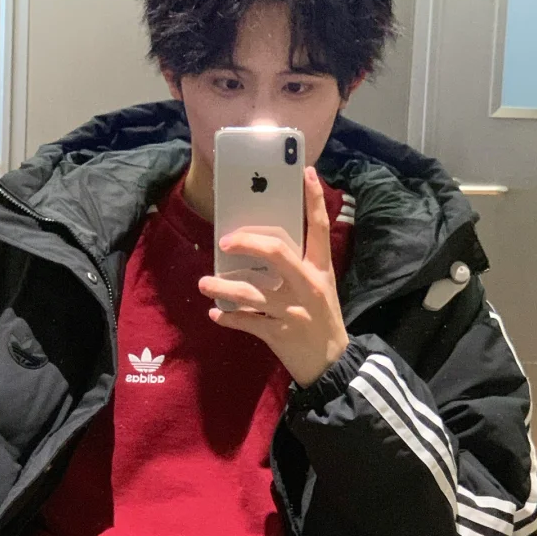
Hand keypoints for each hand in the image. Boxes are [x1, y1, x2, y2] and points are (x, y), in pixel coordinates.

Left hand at [198, 167, 349, 388]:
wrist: (332, 363)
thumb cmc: (322, 319)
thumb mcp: (320, 287)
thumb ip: (300, 266)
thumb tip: (265, 244)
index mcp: (320, 269)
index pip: (319, 228)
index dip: (314, 199)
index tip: (307, 172)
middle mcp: (307, 286)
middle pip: (276, 252)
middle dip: (247, 242)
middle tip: (225, 241)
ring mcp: (292, 311)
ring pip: (250, 292)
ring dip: (222, 287)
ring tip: (204, 283)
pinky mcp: (279, 333)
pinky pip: (246, 321)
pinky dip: (227, 318)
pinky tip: (216, 313)